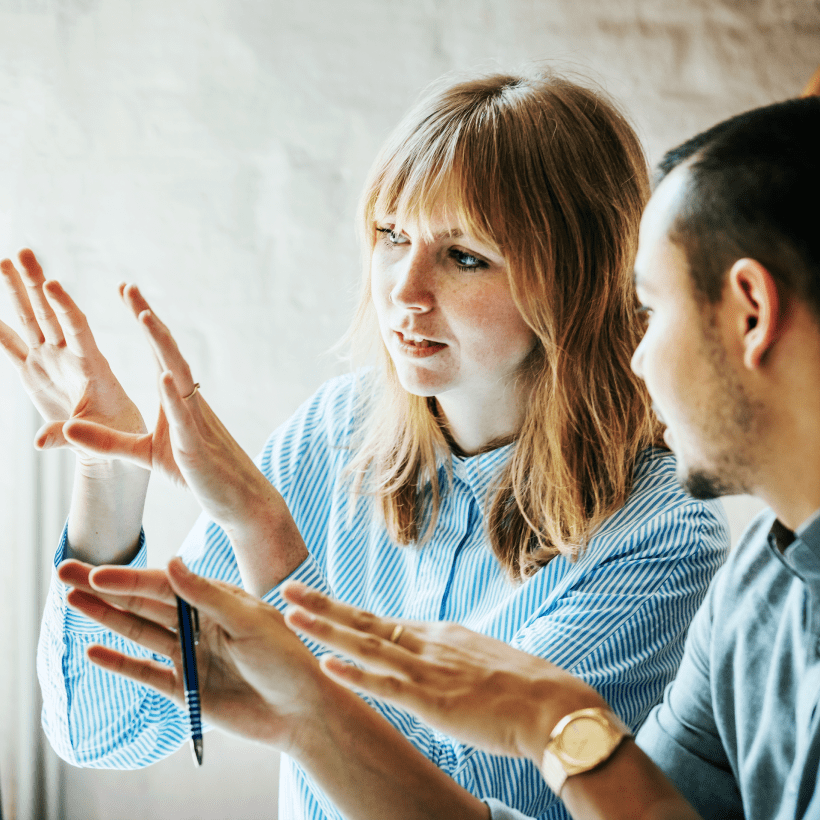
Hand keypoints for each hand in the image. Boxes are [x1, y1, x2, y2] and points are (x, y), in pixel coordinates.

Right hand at [0, 249, 145, 459]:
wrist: (109, 439)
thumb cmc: (114, 434)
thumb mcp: (99, 438)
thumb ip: (69, 436)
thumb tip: (39, 443)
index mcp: (92, 365)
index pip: (77, 329)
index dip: (65, 307)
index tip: (53, 284)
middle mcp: (69, 356)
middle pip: (50, 313)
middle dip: (36, 283)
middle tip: (24, 252)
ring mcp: (49, 360)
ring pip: (30, 320)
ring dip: (17, 292)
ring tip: (5, 260)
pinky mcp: (33, 371)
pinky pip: (10, 345)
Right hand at [59, 557, 323, 752]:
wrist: (301, 710)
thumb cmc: (286, 658)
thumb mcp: (250, 622)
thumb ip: (208, 596)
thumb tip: (172, 562)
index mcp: (216, 601)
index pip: (164, 585)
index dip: (129, 579)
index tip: (98, 573)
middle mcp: (199, 623)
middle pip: (143, 603)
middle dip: (105, 588)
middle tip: (65, 571)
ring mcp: (190, 655)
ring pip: (139, 632)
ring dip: (106, 617)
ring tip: (71, 601)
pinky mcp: (187, 689)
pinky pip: (146, 673)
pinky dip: (120, 663)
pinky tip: (93, 651)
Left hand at [64, 287, 307, 593]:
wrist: (239, 499)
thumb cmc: (197, 473)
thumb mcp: (145, 454)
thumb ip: (107, 441)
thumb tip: (68, 427)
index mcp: (176, 399)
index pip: (158, 352)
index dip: (144, 321)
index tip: (127, 291)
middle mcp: (188, 401)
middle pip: (168, 352)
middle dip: (148, 318)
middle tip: (129, 287)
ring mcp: (195, 421)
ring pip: (179, 375)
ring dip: (162, 346)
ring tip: (144, 317)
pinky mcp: (196, 447)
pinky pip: (185, 418)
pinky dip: (174, 396)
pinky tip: (164, 376)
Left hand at [281, 582, 607, 765]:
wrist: (553, 705)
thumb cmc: (522, 687)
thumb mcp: (478, 660)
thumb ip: (449, 658)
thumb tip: (432, 660)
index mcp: (438, 635)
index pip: (381, 622)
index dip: (344, 612)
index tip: (316, 601)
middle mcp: (428, 644)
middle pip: (365, 621)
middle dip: (323, 605)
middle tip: (287, 588)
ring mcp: (428, 670)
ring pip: (366, 645)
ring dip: (325, 630)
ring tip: (290, 616)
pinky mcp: (433, 701)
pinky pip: (387, 686)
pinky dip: (354, 675)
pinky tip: (327, 665)